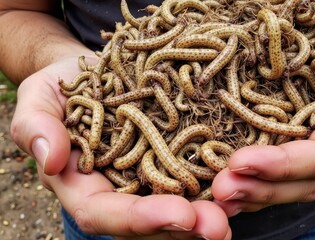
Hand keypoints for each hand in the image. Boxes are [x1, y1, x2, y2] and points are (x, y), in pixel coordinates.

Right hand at [10, 58, 230, 238]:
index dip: (141, 218)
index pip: (106, 214)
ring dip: (208, 214)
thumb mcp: (40, 99)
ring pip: (177, 207)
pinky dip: (216, 187)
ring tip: (237, 211)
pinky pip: (194, 179)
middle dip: (184, 227)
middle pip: (150, 222)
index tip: (180, 214)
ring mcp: (148, 178)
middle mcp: (119, 190)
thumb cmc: (64, 86)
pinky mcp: (172, 160)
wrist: (96, 72)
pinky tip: (241, 185)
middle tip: (219, 227)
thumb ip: (35, 127)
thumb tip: (48, 158)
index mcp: (83, 185)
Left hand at [211, 0, 314, 215]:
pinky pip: (259, 165)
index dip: (285, 166)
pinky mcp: (272, 129)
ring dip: (245, 192)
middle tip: (219, 189)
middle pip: (297, 181)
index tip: (242, 162)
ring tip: (213, 195)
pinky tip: (212, 182)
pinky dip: (240, 178)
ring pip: (277, 182)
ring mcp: (297, 138)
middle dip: (259, 188)